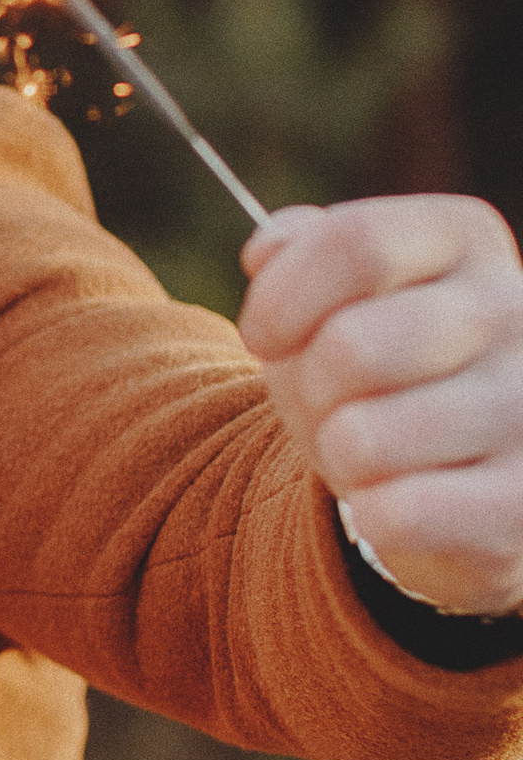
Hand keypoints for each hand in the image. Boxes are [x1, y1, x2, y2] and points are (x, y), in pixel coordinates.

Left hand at [240, 196, 522, 617]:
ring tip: (379, 454)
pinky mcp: (522, 499)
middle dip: (310, 392)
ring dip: (342, 460)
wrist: (460, 478)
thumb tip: (268, 251)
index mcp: (468, 240)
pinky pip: (396, 516)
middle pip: (351, 348)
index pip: (356, 243)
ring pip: (363, 442)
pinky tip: (407, 504)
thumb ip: (298, 255)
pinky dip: (376, 519)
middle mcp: (516, 309)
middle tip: (335, 406)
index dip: (282, 299)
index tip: (262, 338)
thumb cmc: (381, 373)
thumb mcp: (334, 300)